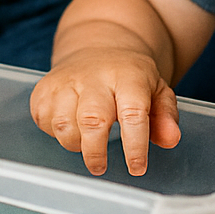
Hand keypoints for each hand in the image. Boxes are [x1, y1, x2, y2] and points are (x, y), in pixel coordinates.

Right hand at [30, 46, 180, 175]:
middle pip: (92, 118)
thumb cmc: (130, 77)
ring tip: (86, 142)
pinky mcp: (44, 87)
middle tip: (100, 167)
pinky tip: (71, 127)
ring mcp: (66, 80)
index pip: (133, 112)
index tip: (137, 168)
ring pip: (63, 123)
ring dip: (74, 143)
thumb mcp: (157, 90)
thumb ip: (166, 116)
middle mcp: (95, 75)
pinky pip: (44, 121)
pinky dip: (55, 133)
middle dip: (95, 151)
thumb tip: (171, 139)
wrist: (98, 45)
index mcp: (128, 76)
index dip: (135, 145)